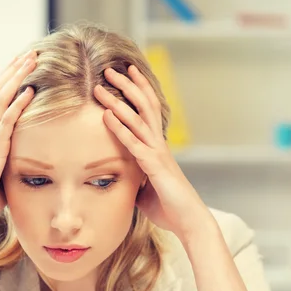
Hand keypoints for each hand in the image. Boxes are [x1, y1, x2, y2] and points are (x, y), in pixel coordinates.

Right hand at [0, 49, 36, 226]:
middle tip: (30, 52)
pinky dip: (17, 105)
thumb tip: (30, 159)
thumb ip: (12, 158)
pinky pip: (5, 122)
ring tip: (31, 60)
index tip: (24, 63)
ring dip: (16, 78)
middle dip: (14, 70)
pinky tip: (29, 92)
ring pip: (1, 99)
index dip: (9, 79)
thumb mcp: (2, 171)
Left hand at [93, 65, 212, 241]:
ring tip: (101, 86)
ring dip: (118, 101)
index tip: (125, 74)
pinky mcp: (155, 167)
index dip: (138, 91)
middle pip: (144, 105)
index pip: (148, 112)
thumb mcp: (145, 190)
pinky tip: (106, 116)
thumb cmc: (169, 207)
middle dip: (127, 85)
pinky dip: (119, 128)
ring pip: (138, 119)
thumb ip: (135, 178)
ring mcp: (158, 153)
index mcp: (157, 147)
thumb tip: (122, 177)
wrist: (189, 221)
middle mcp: (159, 144)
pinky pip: (134, 143)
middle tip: (110, 68)